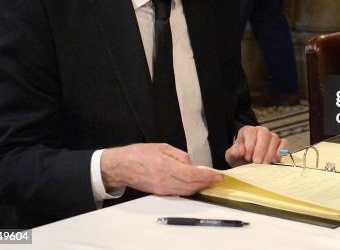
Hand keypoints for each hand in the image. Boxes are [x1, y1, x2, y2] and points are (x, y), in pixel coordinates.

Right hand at [100, 143, 222, 195]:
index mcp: (165, 165)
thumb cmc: (139, 154)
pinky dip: (190, 190)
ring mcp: (161, 189)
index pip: (192, 174)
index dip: (208, 176)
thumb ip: (180, 155)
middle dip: (207, 183)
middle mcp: (164, 180)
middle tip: (216, 178)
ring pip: (186, 192)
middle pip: (192, 186)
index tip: (218, 175)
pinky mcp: (159, 193)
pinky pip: (179, 193)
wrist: (121, 166)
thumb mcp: (162, 147)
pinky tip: (195, 185)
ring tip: (208, 181)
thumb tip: (192, 164)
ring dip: (200, 188)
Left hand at [225, 125, 287, 167]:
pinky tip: (276, 159)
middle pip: (264, 133)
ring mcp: (271, 137)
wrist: (246, 163)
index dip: (249, 145)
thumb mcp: (231, 156)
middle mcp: (260, 131)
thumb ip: (234, 151)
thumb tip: (242, 149)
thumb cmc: (239, 158)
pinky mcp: (280, 144)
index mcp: (247, 131)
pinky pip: (284, 142)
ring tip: (264, 164)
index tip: (247, 157)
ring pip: (274, 138)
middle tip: (257, 162)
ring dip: (270, 152)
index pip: (250, 132)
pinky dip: (282, 150)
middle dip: (260, 149)